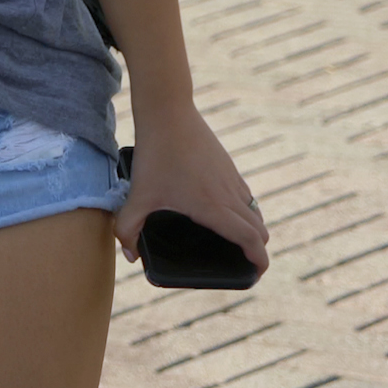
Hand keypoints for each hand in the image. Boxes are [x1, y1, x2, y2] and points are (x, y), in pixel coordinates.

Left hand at [114, 105, 270, 273]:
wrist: (169, 114)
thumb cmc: (155, 155)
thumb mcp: (138, 195)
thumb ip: (128, 227)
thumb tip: (128, 255)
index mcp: (214, 207)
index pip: (250, 239)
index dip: (260, 260)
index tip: (257, 272)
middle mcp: (230, 195)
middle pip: (259, 229)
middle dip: (257, 249)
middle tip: (245, 263)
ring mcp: (232, 179)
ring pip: (254, 211)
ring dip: (252, 228)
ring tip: (237, 240)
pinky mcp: (229, 166)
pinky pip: (246, 195)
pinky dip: (245, 210)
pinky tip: (227, 211)